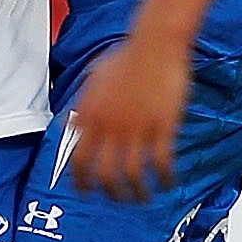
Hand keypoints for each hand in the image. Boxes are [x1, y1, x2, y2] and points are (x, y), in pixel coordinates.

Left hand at [66, 36, 192, 201]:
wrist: (156, 42)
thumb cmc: (127, 55)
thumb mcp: (94, 78)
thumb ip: (84, 104)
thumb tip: (73, 124)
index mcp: (91, 115)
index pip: (79, 161)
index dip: (82, 182)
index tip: (87, 193)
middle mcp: (110, 125)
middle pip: (106, 175)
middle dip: (112, 194)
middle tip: (120, 199)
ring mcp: (137, 127)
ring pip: (133, 175)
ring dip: (139, 193)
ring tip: (145, 197)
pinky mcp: (162, 126)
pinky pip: (161, 163)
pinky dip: (164, 178)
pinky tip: (168, 182)